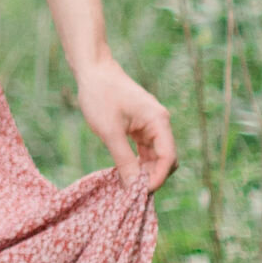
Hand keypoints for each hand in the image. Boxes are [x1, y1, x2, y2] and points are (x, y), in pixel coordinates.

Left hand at [76, 58, 176, 191]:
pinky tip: (126, 172)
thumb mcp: (110, 131)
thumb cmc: (100, 96)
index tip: (140, 193)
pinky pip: (145, 149)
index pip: (168, 157)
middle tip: (132, 192)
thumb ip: (124, 160)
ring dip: (145, 171)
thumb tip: (132, 187)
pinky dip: (138, 162)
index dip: (157, 178)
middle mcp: (159, 123)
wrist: (93, 69)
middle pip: (165, 159)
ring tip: (128, 186)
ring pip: (155, 156)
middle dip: (152, 176)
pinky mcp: (140, 125)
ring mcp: (150, 124)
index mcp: (158, 121)